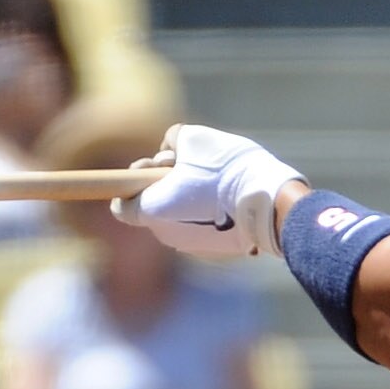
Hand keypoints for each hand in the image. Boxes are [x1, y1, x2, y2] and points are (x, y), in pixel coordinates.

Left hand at [117, 124, 305, 257]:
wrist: (267, 201)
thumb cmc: (226, 167)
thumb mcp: (193, 137)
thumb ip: (171, 141)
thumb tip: (172, 149)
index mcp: (153, 210)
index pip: (121, 205)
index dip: (135, 180)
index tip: (156, 167)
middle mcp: (166, 234)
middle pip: (153, 205)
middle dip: (165, 184)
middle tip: (189, 167)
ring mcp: (189, 246)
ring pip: (176, 216)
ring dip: (187, 196)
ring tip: (213, 181)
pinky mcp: (211, 250)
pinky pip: (197, 226)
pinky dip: (205, 211)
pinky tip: (226, 197)